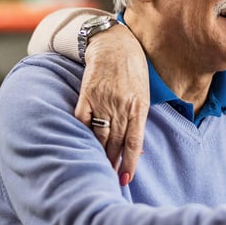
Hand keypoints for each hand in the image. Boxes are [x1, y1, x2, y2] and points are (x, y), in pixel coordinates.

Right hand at [73, 24, 149, 184]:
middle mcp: (121, 106)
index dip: (130, 163)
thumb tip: (138, 150)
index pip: (134, 143)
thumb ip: (139, 120)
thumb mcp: (144, 95)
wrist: (114, 44)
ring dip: (99, 153)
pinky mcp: (87, 95)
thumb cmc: (134, 71)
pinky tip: (82, 146)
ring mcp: (103, 101)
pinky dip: (83, 134)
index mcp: (139, 107)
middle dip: (113, 163)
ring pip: (99, 135)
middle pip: (116, 142)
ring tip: (98, 167)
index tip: (125, 180)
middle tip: (110, 178)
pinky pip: (82, 120)